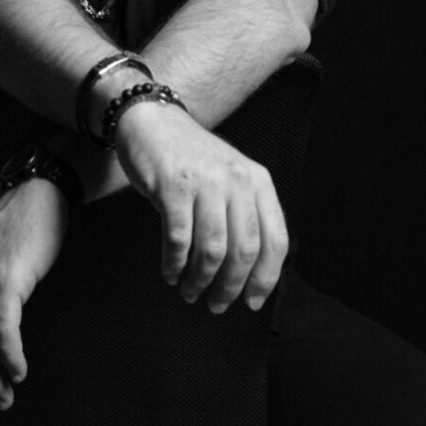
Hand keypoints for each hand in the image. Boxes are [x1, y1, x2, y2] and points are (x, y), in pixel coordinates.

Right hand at [115, 102, 288, 313]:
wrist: (151, 121)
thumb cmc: (190, 157)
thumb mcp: (230, 176)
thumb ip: (243, 212)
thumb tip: (248, 273)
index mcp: (258, 180)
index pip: (275, 240)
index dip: (265, 278)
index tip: (251, 301)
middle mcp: (236, 180)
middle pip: (244, 250)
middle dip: (230, 287)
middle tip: (216, 304)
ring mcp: (205, 182)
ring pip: (212, 250)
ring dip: (200, 280)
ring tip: (190, 291)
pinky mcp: (173, 186)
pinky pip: (178, 239)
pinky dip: (174, 264)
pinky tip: (170, 272)